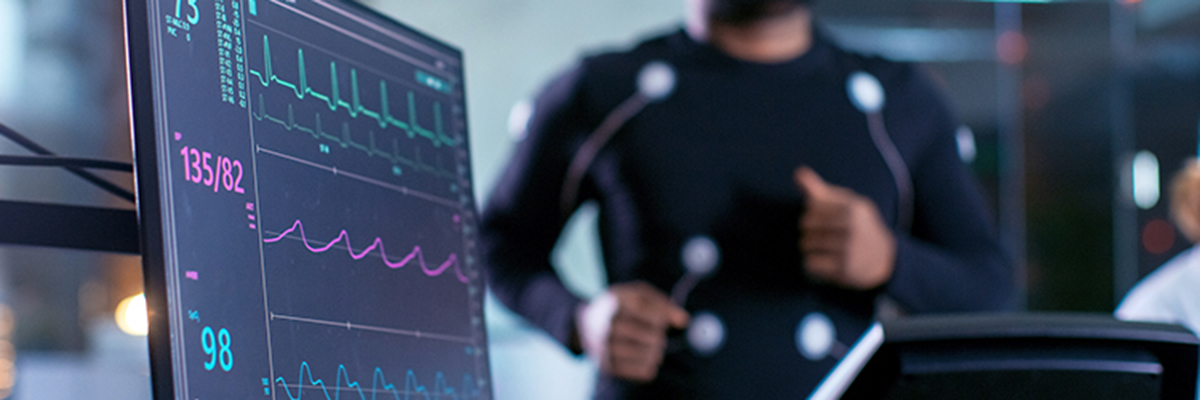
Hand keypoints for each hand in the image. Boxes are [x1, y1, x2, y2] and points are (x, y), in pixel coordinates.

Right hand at [575, 281, 689, 381]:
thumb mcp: (639, 294)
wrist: (585, 323)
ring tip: (651, 347)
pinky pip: (642, 371)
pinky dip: (649, 366)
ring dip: (656, 352)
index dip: (664, 319)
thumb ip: (663, 303)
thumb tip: (683, 321)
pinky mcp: (607, 365)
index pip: (656, 316)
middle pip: (654, 338)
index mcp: (618, 303)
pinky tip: (645, 358)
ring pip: (649, 356)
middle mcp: (609, 325)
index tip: (659, 319)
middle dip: (660, 336)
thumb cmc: (621, 306)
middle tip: (654, 335)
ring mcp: (605, 347)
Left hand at [794, 166, 895, 289]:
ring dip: (809, 248)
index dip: (812, 213)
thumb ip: (819, 190)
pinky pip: (810, 264)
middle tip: (821, 237)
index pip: (812, 206)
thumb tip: (798, 172)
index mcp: (852, 207)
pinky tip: (824, 263)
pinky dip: (812, 265)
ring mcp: (849, 248)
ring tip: (822, 250)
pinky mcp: (844, 268)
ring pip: (806, 244)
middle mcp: (852, 226)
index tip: (824, 220)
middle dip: (809, 231)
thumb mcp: (845, 204)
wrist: (883, 258)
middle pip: (806, 225)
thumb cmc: (856, 226)